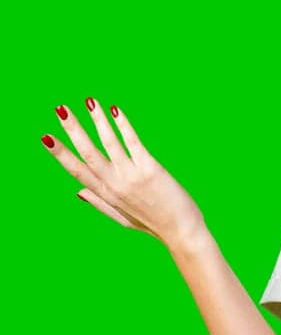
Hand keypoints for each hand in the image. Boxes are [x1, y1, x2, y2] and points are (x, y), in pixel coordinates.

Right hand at [41, 97, 205, 247]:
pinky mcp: (150, 170)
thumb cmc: (153, 224)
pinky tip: (115, 110)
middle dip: (73, 130)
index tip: (45, 137)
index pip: (77, 171)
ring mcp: (132, 177)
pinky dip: (123, 125)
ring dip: (98, 121)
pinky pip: (133, 143)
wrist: (182, 233)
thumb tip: (78, 191)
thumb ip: (99, 203)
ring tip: (90, 101)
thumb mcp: (122, 217)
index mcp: (107, 194)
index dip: (60, 154)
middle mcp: (116, 184)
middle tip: (60, 108)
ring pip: (110, 143)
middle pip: (88, 153)